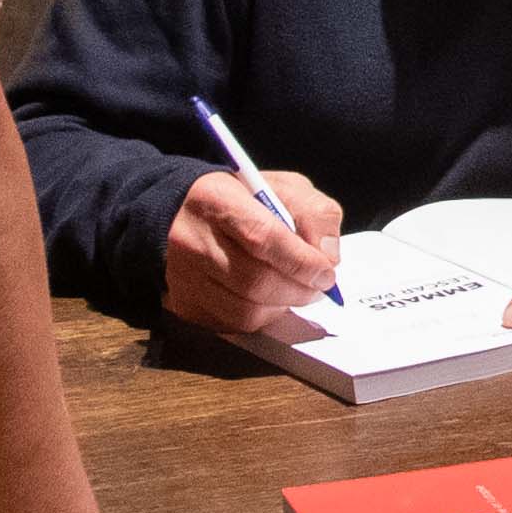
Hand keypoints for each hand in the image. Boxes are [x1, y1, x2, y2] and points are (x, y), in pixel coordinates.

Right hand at [160, 159, 344, 343]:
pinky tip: (269, 299)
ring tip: (295, 290)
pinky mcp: (185, 304)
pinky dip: (261, 317)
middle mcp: (191, 239)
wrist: (185, 213)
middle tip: (318, 286)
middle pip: (254, 280)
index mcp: (216, 199)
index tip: (325, 272)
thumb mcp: (283, 187)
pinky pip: (232, 325)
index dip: (300, 261)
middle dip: (298, 289)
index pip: (262, 237)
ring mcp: (184, 276)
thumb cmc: (241, 199)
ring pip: (244, 310)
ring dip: (282, 306)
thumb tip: (328, 255)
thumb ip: (314, 213)